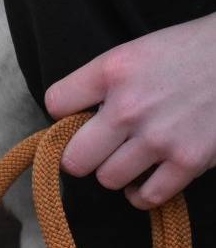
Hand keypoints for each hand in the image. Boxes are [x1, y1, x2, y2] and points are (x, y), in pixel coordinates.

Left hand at [45, 11, 215, 209]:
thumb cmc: (192, 52)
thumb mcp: (138, 51)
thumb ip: (104, 82)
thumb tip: (74, 117)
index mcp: (113, 71)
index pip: (55, 103)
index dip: (63, 114)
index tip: (78, 116)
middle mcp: (129, 107)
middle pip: (74, 158)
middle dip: (82, 156)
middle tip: (98, 150)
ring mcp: (158, 137)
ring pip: (107, 179)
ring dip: (115, 172)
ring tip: (129, 159)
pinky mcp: (188, 160)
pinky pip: (146, 197)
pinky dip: (142, 194)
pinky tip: (145, 179)